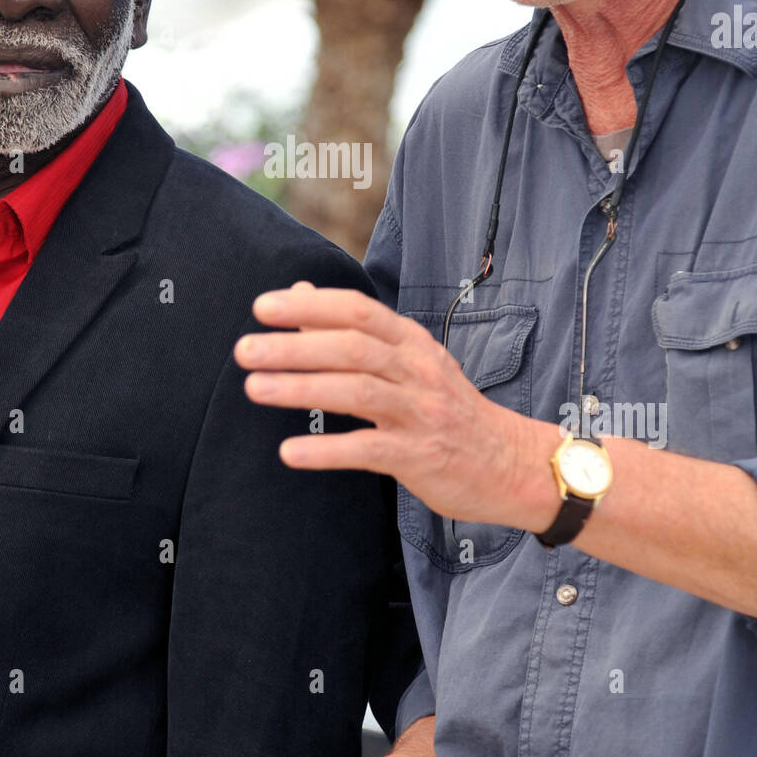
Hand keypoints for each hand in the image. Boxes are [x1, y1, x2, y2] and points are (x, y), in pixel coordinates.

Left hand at [234, 284, 557, 528]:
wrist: (511, 463)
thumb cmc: (448, 409)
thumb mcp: (409, 360)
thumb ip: (355, 330)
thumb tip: (299, 293)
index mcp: (412, 342)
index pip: (358, 311)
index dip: (310, 306)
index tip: (263, 307)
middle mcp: (417, 370)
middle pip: (352, 348)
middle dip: (294, 346)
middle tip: (245, 349)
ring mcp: (421, 413)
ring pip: (357, 392)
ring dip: (301, 389)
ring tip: (253, 389)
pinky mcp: (420, 456)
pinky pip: (368, 449)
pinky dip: (327, 449)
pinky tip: (290, 451)